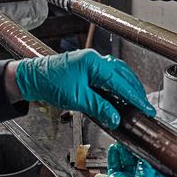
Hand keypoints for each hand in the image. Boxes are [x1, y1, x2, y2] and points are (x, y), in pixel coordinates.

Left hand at [15, 50, 154, 128]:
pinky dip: (116, 83)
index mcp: (94, 63)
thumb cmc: (49, 84)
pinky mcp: (85, 67)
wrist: (30, 78)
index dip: (135, 97)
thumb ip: (99, 107)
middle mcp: (94, 59)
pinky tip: (118, 93)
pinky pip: (107, 74)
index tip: (145, 108)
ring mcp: (90, 62)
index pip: (121, 82)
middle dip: (135, 90)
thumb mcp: (77, 99)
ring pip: (116, 72)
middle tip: (144, 105)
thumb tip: (115, 117)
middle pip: (123, 74)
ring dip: (127, 85)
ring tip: (135, 100)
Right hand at [86, 144, 170, 176]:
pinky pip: (116, 164)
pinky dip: (115, 156)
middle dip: (139, 151)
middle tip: (136, 140)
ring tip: (124, 141)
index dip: (157, 158)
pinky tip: (115, 148)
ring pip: (129, 162)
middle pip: (143, 163)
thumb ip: (146, 171)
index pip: (160, 170)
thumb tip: (146, 159)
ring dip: (126, 151)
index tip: (154, 146)